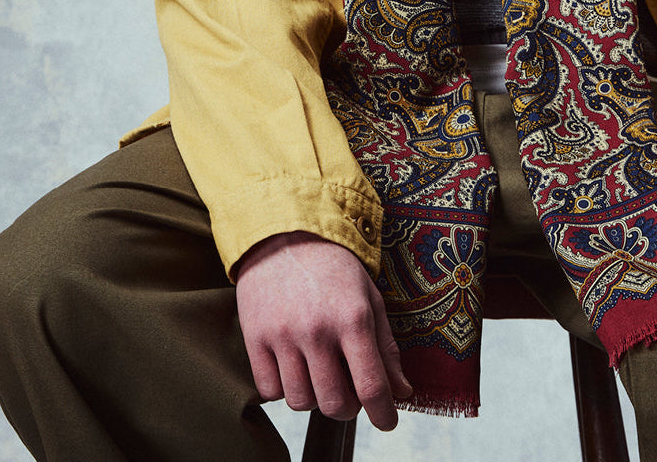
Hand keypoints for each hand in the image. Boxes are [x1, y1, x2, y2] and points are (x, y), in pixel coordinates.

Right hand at [235, 231, 411, 430]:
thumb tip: (402, 392)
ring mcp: (283, 335)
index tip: (386, 421)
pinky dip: (283, 388)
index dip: (383, 413)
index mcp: (352, 318)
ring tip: (317, 370)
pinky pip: (270, 391)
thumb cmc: (333, 267)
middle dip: (347, 406)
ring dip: (314, 396)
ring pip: (301, 402)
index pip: (371, 385)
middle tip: (348, 388)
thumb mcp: (369, 298)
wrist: (285, 234)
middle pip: (335, 403)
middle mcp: (317, 330)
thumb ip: (386, 347)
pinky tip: (292, 365)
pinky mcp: (255, 338)